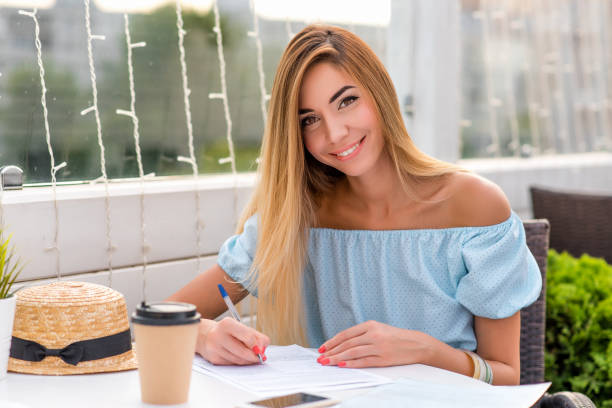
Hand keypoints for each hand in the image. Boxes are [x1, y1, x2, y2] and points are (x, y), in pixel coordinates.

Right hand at [196, 317, 269, 364]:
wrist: (205, 335)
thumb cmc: (228, 331)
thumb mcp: (241, 328)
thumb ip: (256, 336)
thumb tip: (263, 348)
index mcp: (227, 324)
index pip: (248, 337)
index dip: (257, 345)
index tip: (261, 349)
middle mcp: (218, 335)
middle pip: (243, 351)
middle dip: (254, 356)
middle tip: (259, 357)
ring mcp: (214, 348)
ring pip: (238, 360)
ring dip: (247, 361)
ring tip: (250, 357)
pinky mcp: (213, 359)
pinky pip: (232, 364)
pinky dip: (239, 362)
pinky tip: (239, 357)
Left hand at [317, 320, 434, 367]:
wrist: (416, 343)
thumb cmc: (395, 336)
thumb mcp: (378, 329)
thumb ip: (361, 334)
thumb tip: (341, 344)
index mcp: (370, 325)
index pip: (346, 334)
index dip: (332, 341)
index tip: (323, 348)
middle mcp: (373, 334)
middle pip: (347, 343)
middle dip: (332, 351)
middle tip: (321, 357)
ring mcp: (378, 347)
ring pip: (352, 352)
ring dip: (337, 358)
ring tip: (327, 362)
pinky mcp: (383, 358)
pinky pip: (363, 361)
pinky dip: (351, 363)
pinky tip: (342, 365)